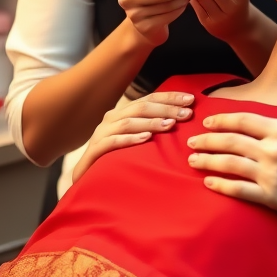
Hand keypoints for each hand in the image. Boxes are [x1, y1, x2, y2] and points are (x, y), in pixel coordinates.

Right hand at [71, 93, 193, 183]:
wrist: (85, 178)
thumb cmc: (116, 157)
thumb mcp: (135, 138)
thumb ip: (152, 127)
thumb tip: (181, 119)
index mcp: (123, 112)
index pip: (150, 99)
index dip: (170, 97)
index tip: (191, 100)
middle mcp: (111, 119)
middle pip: (142, 108)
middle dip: (166, 109)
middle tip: (186, 114)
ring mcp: (101, 133)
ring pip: (128, 122)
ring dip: (151, 122)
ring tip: (170, 125)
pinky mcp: (94, 150)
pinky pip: (113, 142)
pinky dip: (130, 139)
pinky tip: (146, 139)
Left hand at [187, 102, 276, 226]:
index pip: (245, 121)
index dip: (224, 119)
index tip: (209, 121)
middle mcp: (273, 152)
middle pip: (231, 142)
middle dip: (208, 139)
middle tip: (192, 139)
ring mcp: (270, 176)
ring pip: (230, 165)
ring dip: (208, 160)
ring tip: (192, 159)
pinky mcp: (272, 199)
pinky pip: (239, 191)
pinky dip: (221, 185)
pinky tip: (209, 182)